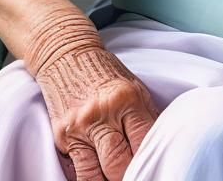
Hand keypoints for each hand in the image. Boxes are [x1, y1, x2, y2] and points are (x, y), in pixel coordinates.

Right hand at [35, 43, 157, 180]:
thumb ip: (146, 117)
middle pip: (120, 164)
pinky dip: (91, 179)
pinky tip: (100, 177)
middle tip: (137, 176)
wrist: (67, 55)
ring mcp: (80, 128)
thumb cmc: (106, 72)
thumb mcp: (134, 87)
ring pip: (97, 176)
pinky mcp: (62, 138)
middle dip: (130, 175)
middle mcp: (103, 114)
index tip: (156, 168)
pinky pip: (78, 172)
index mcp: (128, 99)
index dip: (150, 160)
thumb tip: (160, 146)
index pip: (144, 142)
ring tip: (118, 179)